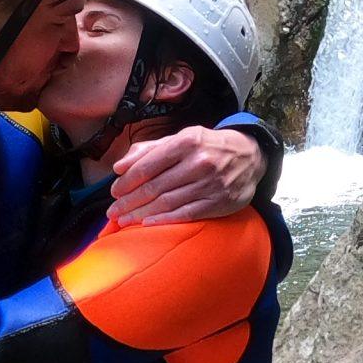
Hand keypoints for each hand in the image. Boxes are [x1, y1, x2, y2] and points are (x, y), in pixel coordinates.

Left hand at [110, 125, 263, 224]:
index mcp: (187, 141)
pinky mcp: (219, 202)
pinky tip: (148, 224)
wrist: (250, 156)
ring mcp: (211, 184)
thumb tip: (119, 167)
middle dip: (129, 201)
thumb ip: (149, 150)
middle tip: (113, 212)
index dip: (127, 181)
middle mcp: (200, 162)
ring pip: (168, 202)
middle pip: (155, 187)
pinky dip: (164, 220)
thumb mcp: (181, 138)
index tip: (114, 191)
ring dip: (141, 214)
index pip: (149, 164)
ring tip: (124, 221)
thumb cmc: (207, 147)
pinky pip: (186, 214)